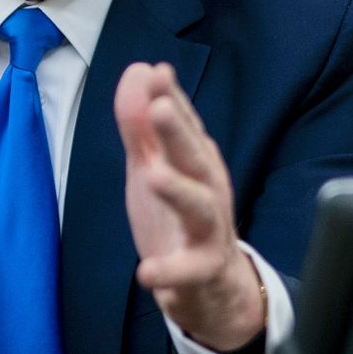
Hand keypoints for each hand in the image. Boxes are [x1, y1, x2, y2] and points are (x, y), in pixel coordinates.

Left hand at [115, 62, 265, 353]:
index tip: (155, 72)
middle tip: (160, 106)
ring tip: (153, 176)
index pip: (184, 124)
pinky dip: (169, 271)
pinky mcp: (203, 268)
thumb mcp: (153, 166)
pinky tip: (147, 272)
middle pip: (195, 157)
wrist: (213, 283)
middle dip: (178, 131)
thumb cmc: (179, 214)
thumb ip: (141, 125)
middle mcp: (208, 188)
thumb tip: (139, 70)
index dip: (170, 98)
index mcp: (195, 161)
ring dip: (178, 190)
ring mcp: (208, 228)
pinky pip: (190, 269)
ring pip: (200, 207)